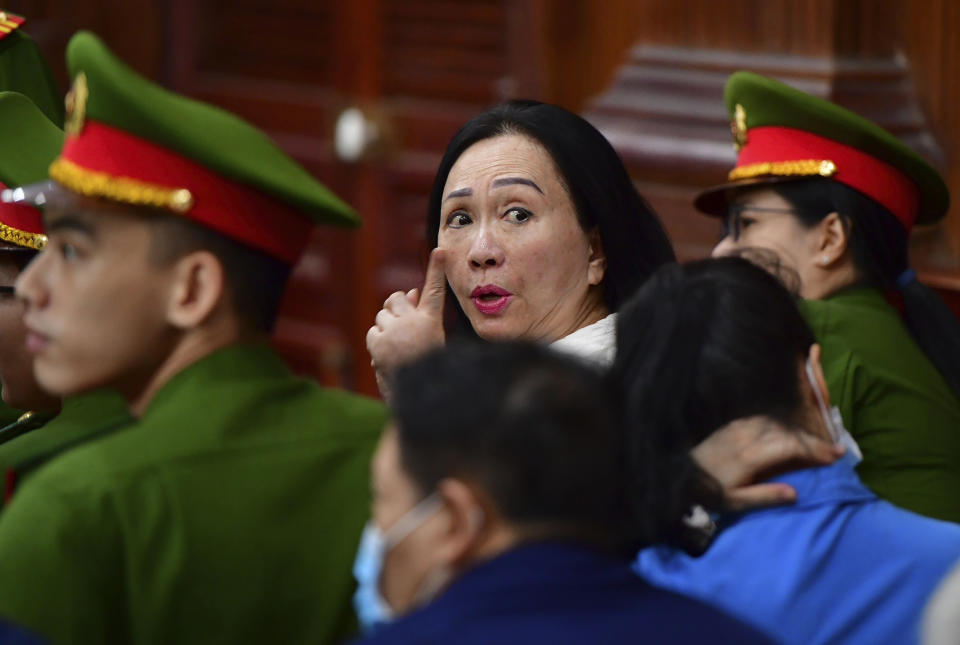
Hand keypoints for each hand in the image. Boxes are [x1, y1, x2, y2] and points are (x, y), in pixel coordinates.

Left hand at [367, 248, 447, 392]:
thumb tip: (409, 292)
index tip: (439, 250)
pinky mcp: (379, 342)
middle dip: (394, 308)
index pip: (435, 290)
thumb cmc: (426, 367)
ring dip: (385, 328)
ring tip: (397, 349)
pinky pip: (373, 333)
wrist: (419, 397)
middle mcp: (414, 322)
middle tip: (399, 326)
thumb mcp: (428, 338)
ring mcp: (396, 331)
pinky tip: (387, 357)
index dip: (437, 269)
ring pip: (382, 317)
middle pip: (396, 298)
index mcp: (433, 321)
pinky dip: (377, 343)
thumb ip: (417, 314)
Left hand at [691, 416, 844, 510]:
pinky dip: (782, 427)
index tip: (834, 457)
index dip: (813, 449)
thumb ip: (765, 497)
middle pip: (787, 433)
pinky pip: (764, 421)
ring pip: (777, 424)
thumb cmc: (710, 492)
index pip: (789, 446)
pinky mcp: (733, 426)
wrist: (681, 473)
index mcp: (750, 456)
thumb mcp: (736, 502)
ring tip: (817, 445)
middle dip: (814, 441)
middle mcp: (747, 437)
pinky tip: (790, 435)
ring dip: (799, 432)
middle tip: (836, 450)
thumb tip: (795, 493)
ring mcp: (739, 428)